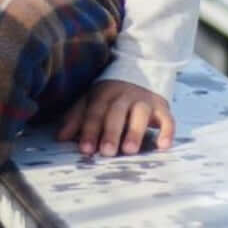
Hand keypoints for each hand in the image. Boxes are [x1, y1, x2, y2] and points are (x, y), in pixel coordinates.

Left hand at [56, 81, 174, 156]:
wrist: (139, 75)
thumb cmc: (110, 98)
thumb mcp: (91, 102)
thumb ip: (76, 119)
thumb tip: (60, 137)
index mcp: (103, 93)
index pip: (94, 111)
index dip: (89, 130)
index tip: (85, 149)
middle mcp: (124, 95)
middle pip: (116, 112)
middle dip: (111, 132)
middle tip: (107, 152)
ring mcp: (144, 100)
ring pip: (140, 114)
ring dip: (135, 132)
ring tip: (129, 150)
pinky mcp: (162, 107)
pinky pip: (167, 119)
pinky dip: (167, 131)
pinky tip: (163, 146)